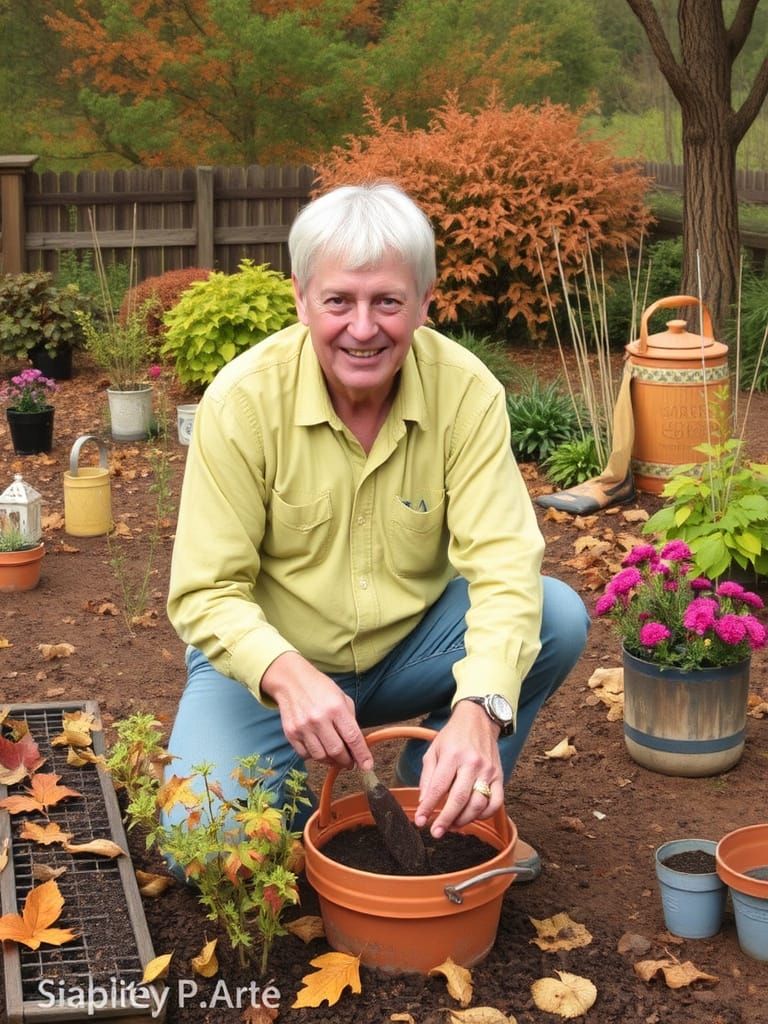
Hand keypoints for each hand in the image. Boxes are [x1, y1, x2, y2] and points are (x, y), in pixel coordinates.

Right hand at [260, 652, 372, 770]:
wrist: (291, 681)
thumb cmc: (320, 689)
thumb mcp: (342, 698)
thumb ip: (350, 721)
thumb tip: (357, 745)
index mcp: (336, 708)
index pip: (353, 737)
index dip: (362, 755)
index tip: (367, 766)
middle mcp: (319, 719)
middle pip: (337, 751)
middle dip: (347, 761)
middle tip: (350, 762)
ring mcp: (303, 727)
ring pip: (321, 757)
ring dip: (331, 761)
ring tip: (336, 757)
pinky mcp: (291, 734)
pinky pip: (305, 755)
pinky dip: (315, 756)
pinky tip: (319, 748)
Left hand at [413, 701, 502, 837]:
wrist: (479, 719)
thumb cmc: (453, 736)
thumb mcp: (434, 750)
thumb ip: (428, 776)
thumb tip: (424, 802)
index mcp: (453, 755)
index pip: (438, 787)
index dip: (428, 807)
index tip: (420, 821)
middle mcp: (472, 763)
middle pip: (459, 799)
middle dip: (445, 819)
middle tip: (435, 832)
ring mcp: (488, 771)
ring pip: (478, 804)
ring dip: (463, 820)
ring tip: (451, 825)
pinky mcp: (499, 776)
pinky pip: (496, 802)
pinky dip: (484, 815)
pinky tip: (472, 817)